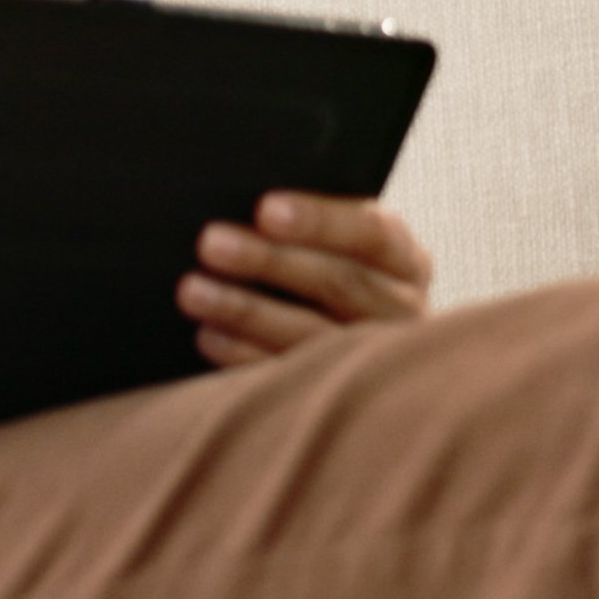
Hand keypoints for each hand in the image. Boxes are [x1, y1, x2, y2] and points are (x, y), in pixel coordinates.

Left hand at [178, 191, 434, 368]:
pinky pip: (290, 375)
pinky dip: (244, 355)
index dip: (319, 221)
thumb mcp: (344, 244)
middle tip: (210, 242)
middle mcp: (401, 310)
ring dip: (246, 310)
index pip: (371, 233)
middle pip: (337, 283)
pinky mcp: (338, 394)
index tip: (265, 209)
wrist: (363, 340)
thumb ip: (310, 225)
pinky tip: (208, 335)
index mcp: (405, 259)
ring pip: (311, 334)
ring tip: (193, 290)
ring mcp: (373, 358)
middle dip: (269, 261)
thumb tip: (253, 204)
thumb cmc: (334, 269)